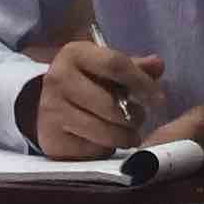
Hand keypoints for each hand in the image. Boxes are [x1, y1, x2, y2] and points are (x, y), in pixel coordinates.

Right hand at [24, 41, 167, 160]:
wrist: (44, 106)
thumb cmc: (85, 82)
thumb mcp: (104, 68)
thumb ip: (133, 67)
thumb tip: (158, 65)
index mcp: (74, 53)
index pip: (115, 64)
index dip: (142, 83)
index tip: (159, 100)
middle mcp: (58, 79)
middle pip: (110, 104)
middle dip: (134, 116)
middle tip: (139, 119)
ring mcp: (52, 111)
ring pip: (103, 131)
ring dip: (124, 137)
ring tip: (129, 134)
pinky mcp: (52, 139)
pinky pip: (91, 149)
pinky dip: (105, 149)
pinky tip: (105, 142)